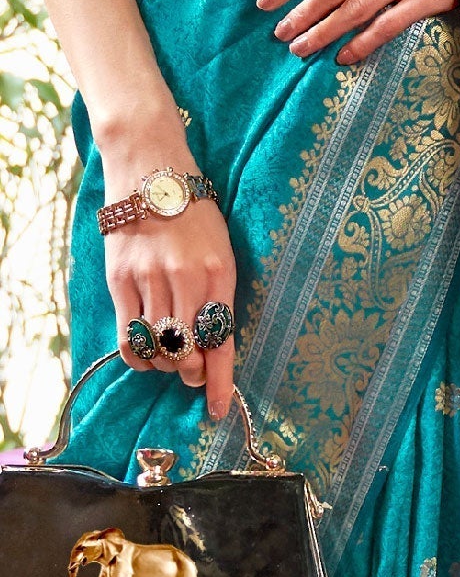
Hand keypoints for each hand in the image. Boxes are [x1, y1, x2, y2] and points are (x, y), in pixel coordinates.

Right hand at [103, 151, 236, 422]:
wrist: (150, 167)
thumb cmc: (193, 214)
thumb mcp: (221, 251)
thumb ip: (218, 297)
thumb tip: (212, 348)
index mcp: (219, 274)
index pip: (221, 343)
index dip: (220, 383)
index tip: (219, 409)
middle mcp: (185, 279)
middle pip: (186, 353)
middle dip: (191, 374)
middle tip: (190, 370)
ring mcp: (149, 279)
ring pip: (157, 349)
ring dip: (165, 364)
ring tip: (168, 353)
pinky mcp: (120, 278)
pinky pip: (128, 336)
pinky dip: (138, 355)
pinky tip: (145, 354)